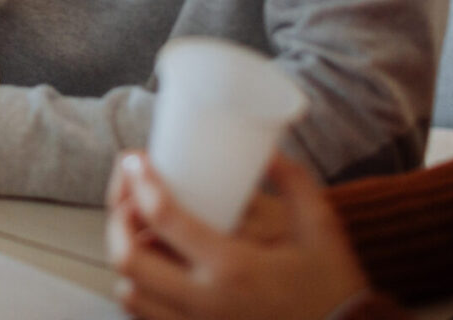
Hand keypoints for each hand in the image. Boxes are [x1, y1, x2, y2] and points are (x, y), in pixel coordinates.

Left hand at [105, 151, 368, 319]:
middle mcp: (206, 304)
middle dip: (117, 219)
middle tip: (129, 194)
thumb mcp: (321, 227)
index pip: (164, 219)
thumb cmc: (335, 288)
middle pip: (129, 260)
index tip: (134, 160)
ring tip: (139, 232)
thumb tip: (266, 149)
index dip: (139, 182)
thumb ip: (294, 182)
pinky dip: (140, 292)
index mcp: (233, 267)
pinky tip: (153, 270)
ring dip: (126, 259)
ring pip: (131, 295)